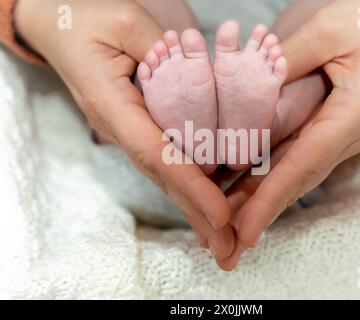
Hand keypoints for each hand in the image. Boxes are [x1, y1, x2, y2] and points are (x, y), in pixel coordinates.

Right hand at [15, 0, 234, 260]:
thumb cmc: (84, 20)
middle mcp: (119, 126)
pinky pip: (164, 158)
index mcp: (112, 105)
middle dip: (196, 212)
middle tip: (227, 248)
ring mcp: (126, 130)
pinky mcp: (136, 126)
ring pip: (163, 173)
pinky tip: (204, 203)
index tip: (221, 215)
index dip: (191, 185)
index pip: (157, 153)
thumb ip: (162, 50)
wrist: (58, 27)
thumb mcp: (126, 22)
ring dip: (193, 206)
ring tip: (221, 237)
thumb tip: (197, 73)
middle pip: (162, 176)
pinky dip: (186, 183)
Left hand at [220, 0, 359, 267]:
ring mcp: (340, 135)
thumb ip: (285, 61)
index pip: (303, 166)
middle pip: (295, 181)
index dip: (271, 200)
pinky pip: (296, 158)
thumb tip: (247, 88)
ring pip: (293, 174)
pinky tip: (243, 189)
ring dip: (260, 201)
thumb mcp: (328, 31)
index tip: (244, 230)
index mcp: (351, 116)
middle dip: (259, 214)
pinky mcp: (331, 129)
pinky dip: (268, 177)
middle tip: (226, 246)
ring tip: (225, 225)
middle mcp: (346, 135)